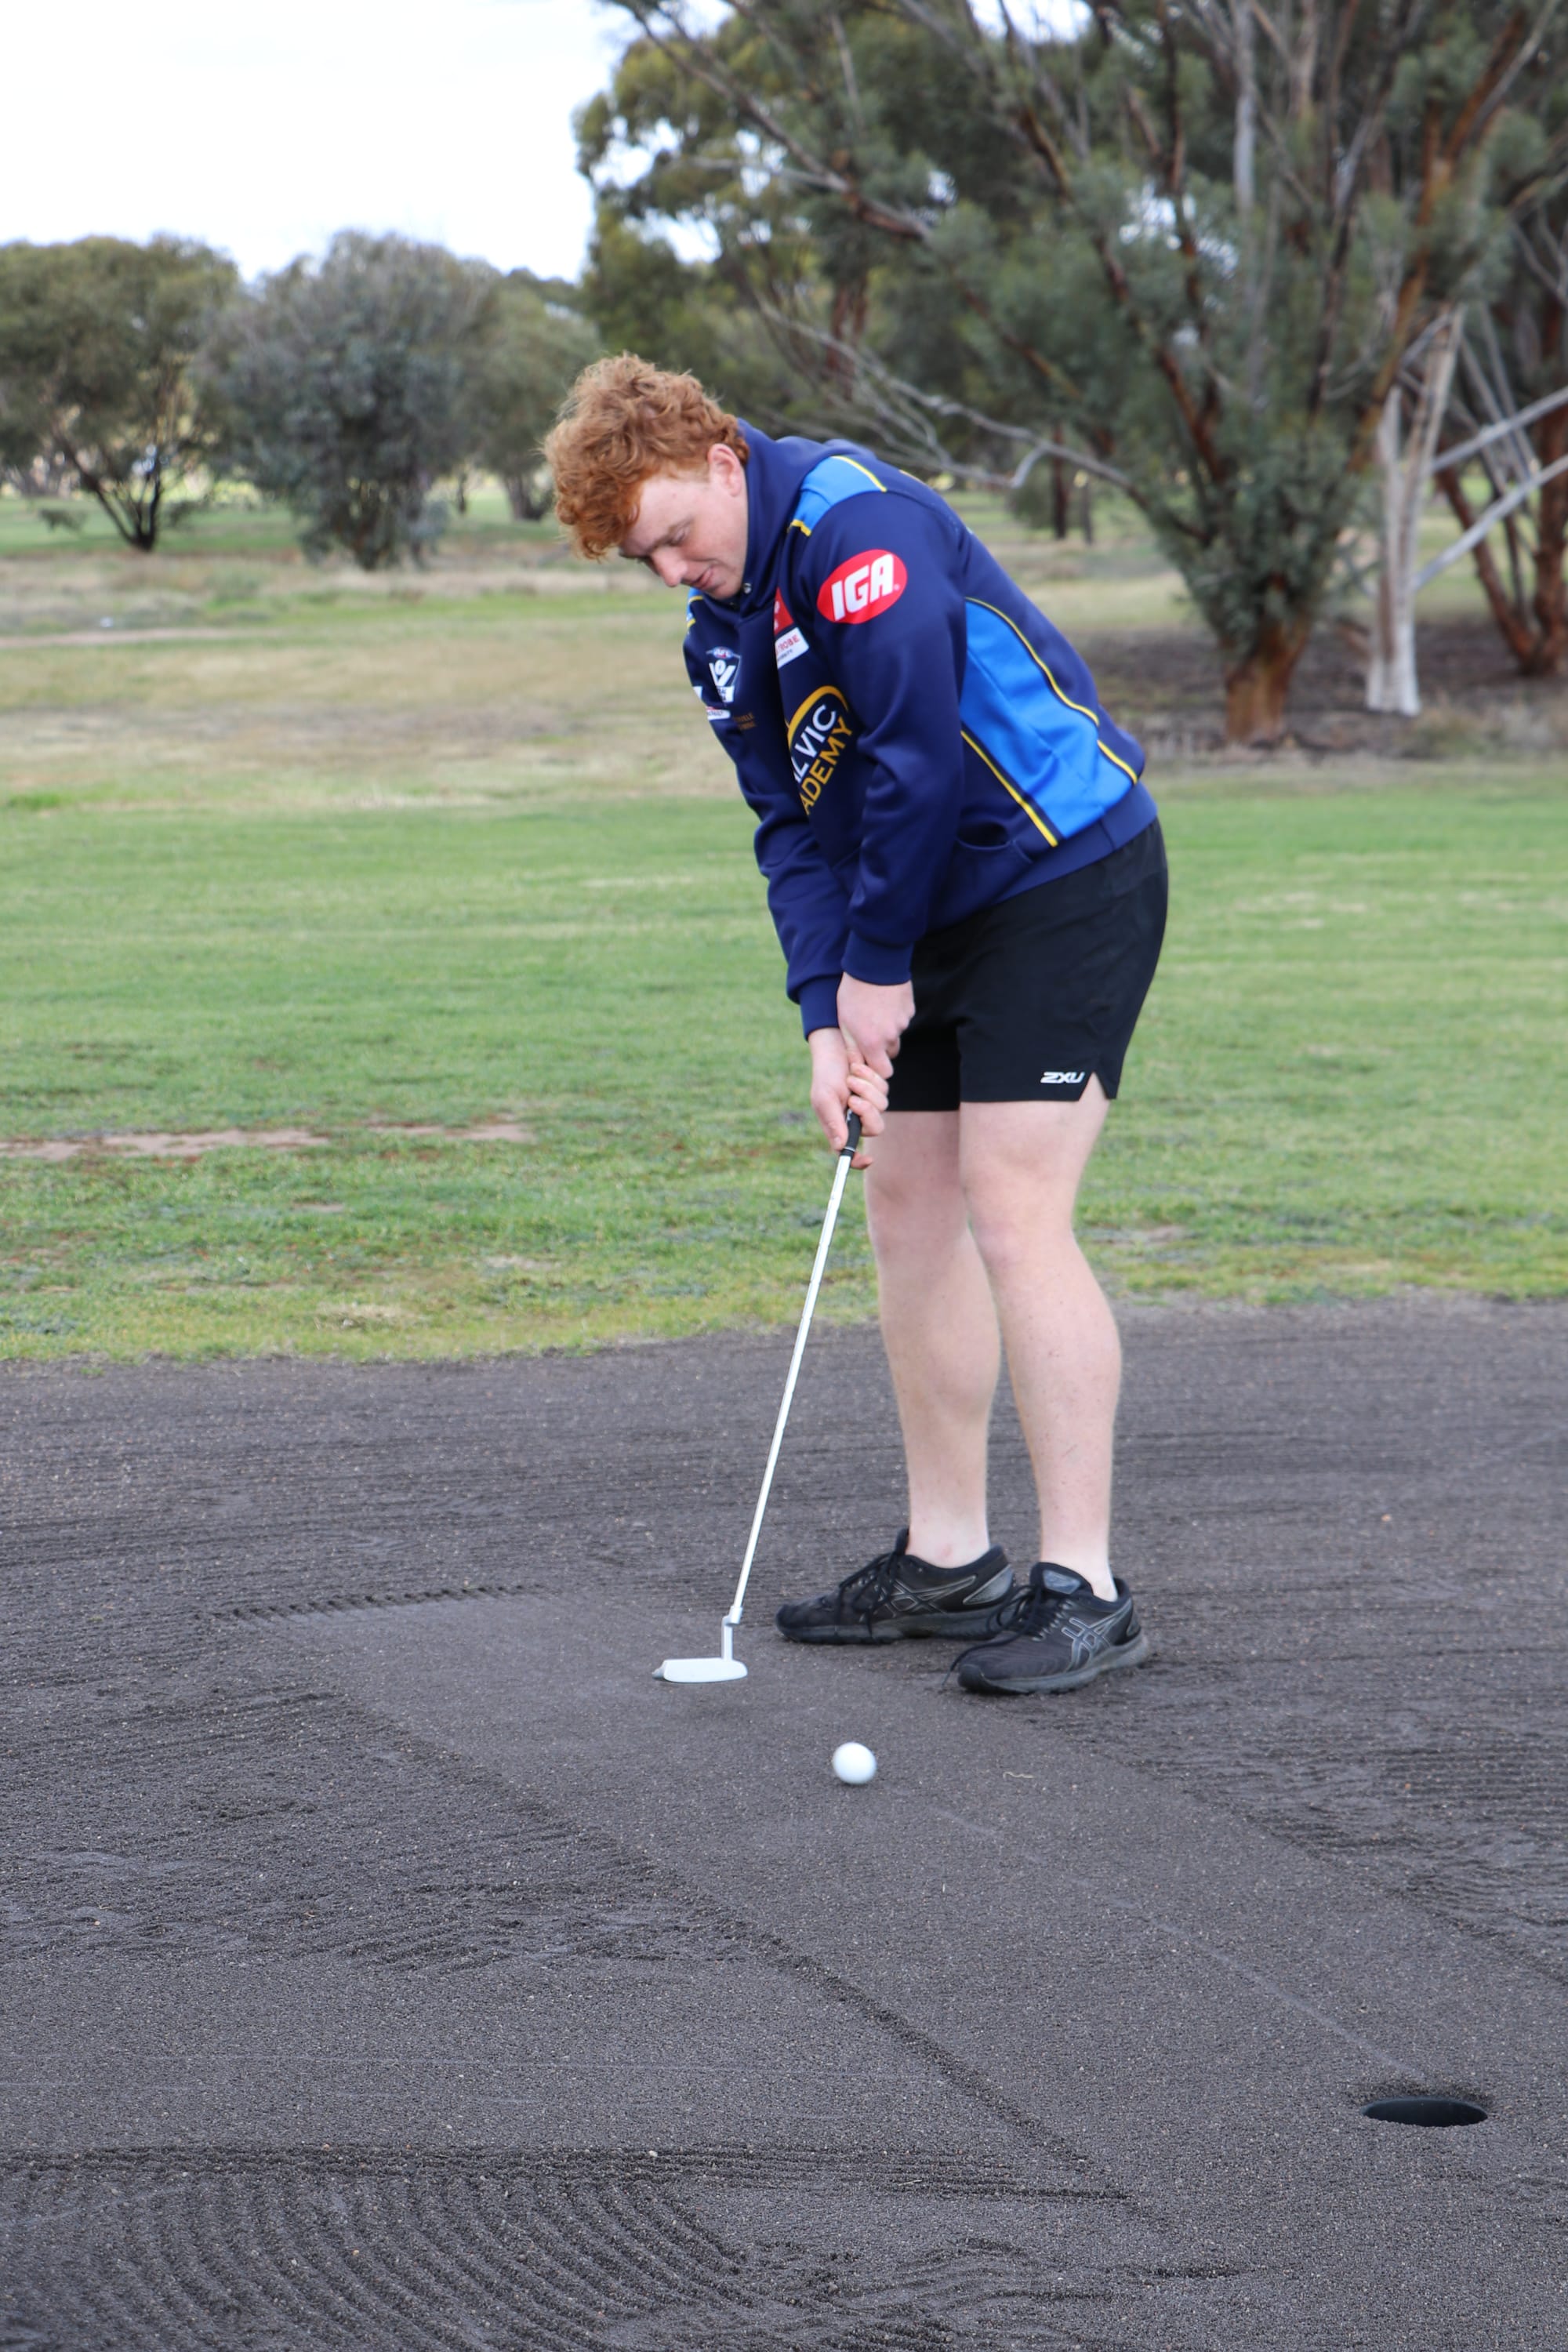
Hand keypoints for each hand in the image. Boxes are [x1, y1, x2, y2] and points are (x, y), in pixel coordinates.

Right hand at [808, 1026, 887, 1163]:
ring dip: (866, 1088)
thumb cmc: (825, 1074)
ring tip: (851, 1075)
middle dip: (867, 1112)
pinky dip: (870, 1077)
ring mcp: (870, 1103)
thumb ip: (832, 1122)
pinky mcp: (879, 1088)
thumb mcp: (824, 1098)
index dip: (858, 1161)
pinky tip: (857, 1068)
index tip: (868, 1160)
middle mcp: (856, 1118)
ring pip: (882, 1106)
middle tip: (853, 1098)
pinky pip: (884, 1089)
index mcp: (839, 1125)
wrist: (835, 1047)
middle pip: (875, 1128)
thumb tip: (840, 1147)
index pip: (849, 1152)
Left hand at [837, 975, 914, 1076]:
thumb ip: (852, 1047)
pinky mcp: (910, 1010)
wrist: (875, 964)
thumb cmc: (853, 993)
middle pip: (890, 1053)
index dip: (876, 1068)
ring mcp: (903, 1023)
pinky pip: (902, 1019)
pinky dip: (894, 1015)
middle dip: (882, 1048)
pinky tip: (883, 1001)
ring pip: (896, 1034)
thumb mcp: (844, 1021)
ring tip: (874, 1010)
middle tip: (868, 1030)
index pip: (883, 1071)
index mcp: (873, 1043)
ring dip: (887, 1029)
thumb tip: (857, 1065)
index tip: (867, 1058)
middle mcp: (891, 1037)